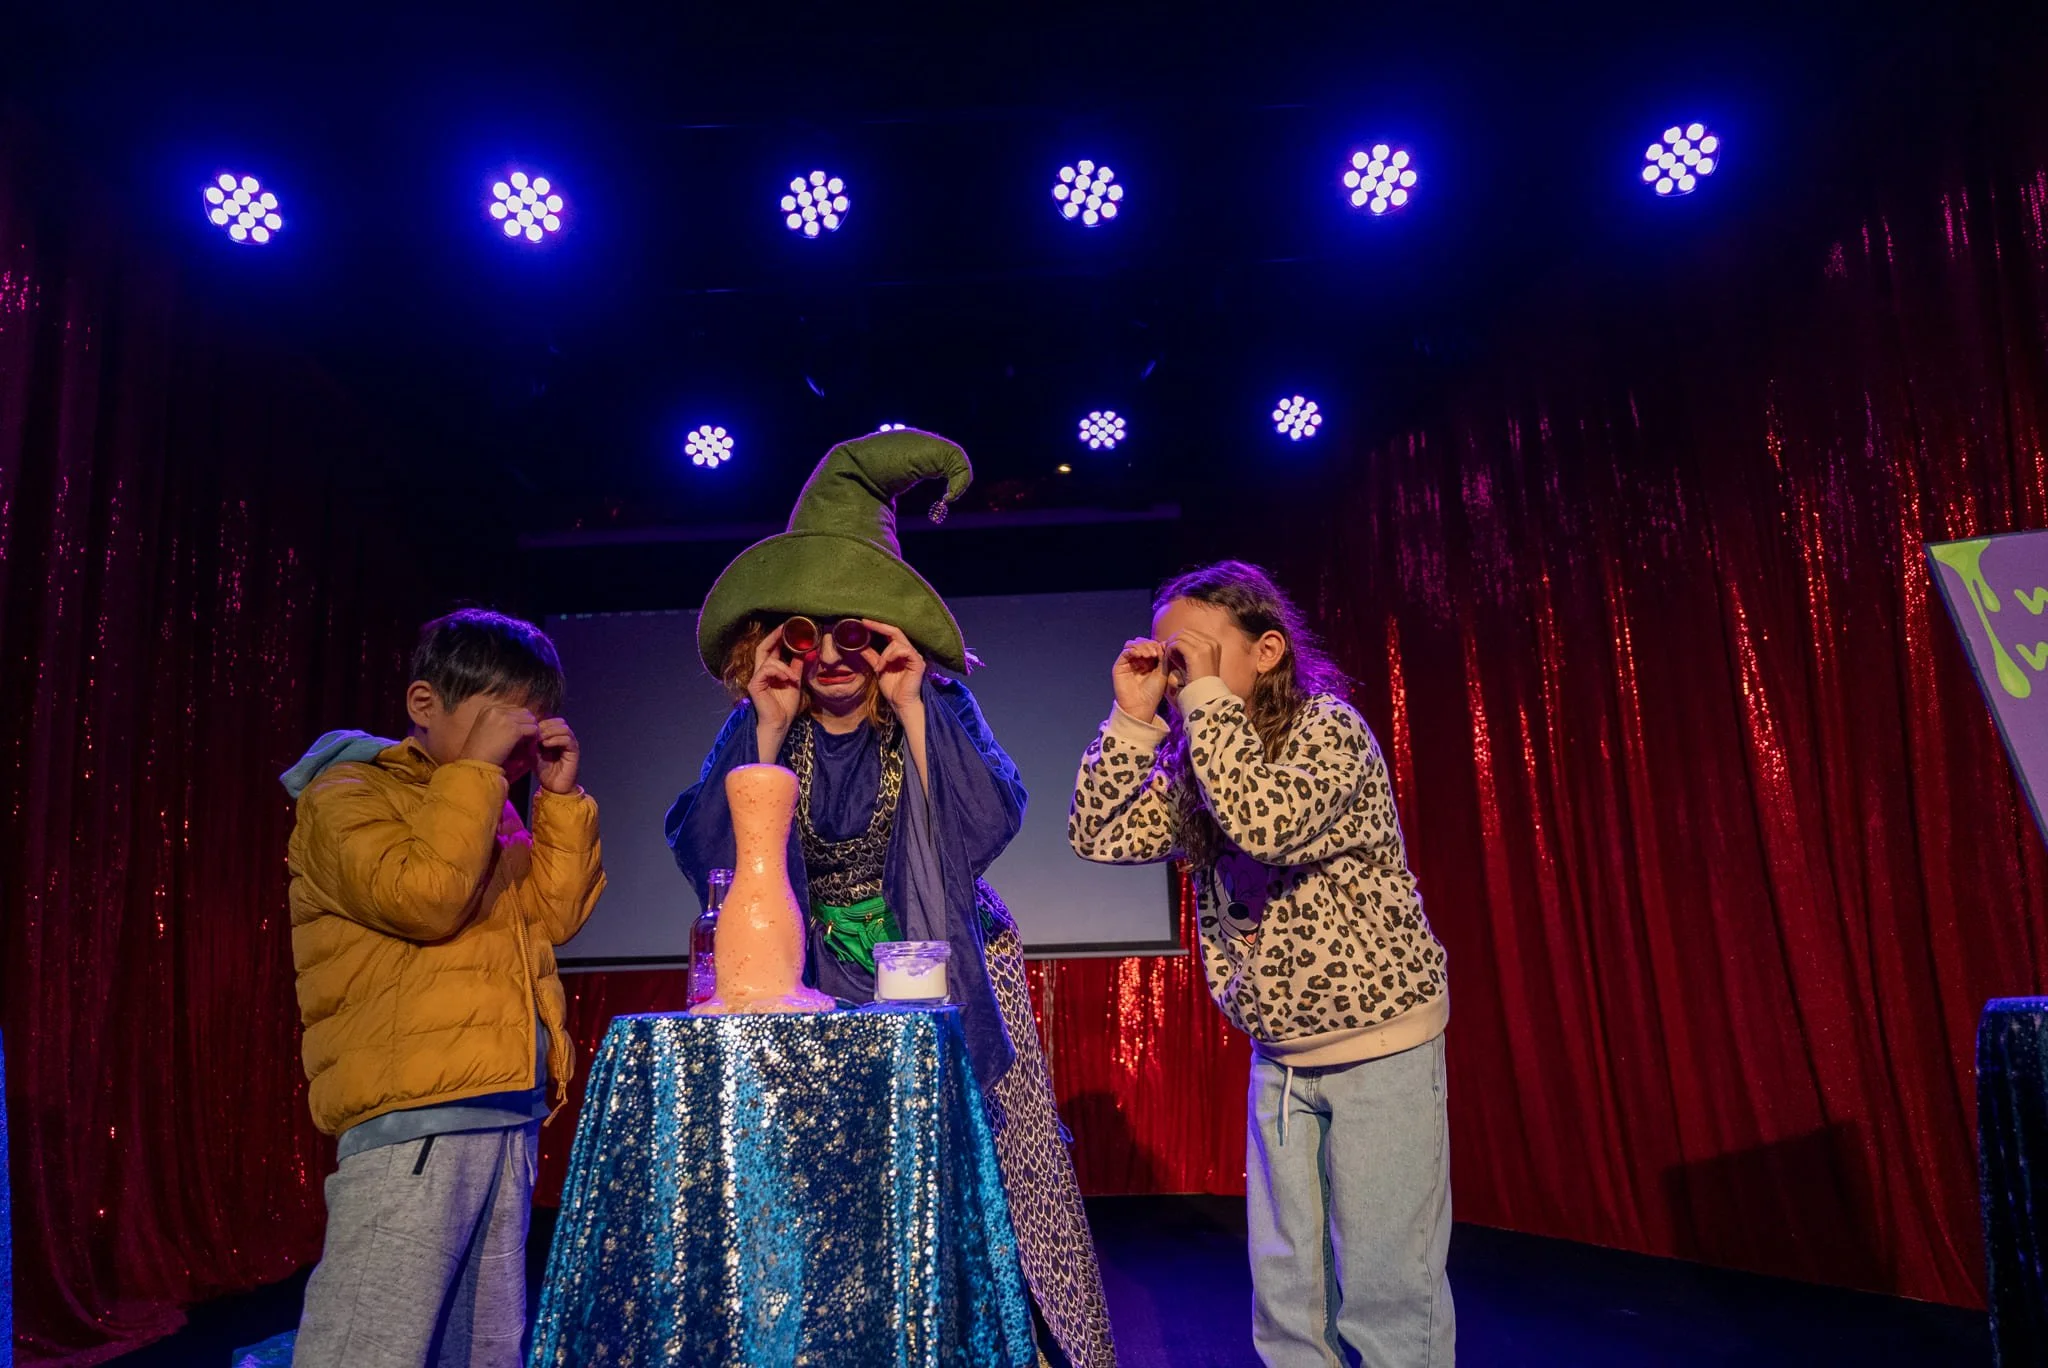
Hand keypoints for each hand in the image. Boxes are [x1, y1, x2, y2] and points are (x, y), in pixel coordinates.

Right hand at [459, 703, 539, 769]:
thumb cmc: (479, 751)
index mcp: (488, 708)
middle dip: (528, 723)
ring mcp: (506, 719)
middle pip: (524, 712)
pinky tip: (530, 746)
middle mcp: (497, 710)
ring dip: (532, 730)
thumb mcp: (485, 728)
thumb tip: (518, 721)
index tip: (520, 731)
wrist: (475, 762)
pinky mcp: (514, 730)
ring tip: (529, 742)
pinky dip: (534, 738)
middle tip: (528, 736)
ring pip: (530, 720)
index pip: (513, 708)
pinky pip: (533, 730)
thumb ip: (499, 722)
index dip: (520, 720)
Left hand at [535, 717, 581, 793]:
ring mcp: (571, 744)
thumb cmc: (545, 772)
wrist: (554, 787)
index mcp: (556, 737)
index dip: (540, 724)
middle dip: (545, 726)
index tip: (530, 732)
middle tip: (535, 735)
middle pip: (559, 721)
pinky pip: (567, 739)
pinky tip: (546, 745)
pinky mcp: (574, 751)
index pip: (550, 721)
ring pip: (564, 728)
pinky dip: (556, 740)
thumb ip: (532, 742)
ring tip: (540, 740)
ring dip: (550, 732)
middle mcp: (565, 738)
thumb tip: (528, 731)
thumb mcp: (534, 754)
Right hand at [747, 624, 804, 740]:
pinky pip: (766, 670)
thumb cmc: (786, 706)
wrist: (780, 723)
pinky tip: (787, 679)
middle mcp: (760, 672)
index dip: (777, 637)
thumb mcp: (794, 682)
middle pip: (762, 648)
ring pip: (769, 660)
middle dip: (774, 637)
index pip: (770, 649)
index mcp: (769, 671)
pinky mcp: (754, 685)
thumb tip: (803, 651)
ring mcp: (756, 678)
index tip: (788, 627)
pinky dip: (779, 672)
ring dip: (784, 666)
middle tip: (785, 628)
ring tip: (793, 677)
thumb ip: (795, 667)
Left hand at [860, 621, 926, 715]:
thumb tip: (859, 645)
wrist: (900, 704)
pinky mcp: (918, 662)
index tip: (863, 621)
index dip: (878, 626)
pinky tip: (886, 665)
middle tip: (865, 623)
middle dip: (879, 626)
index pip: (890, 632)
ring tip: (879, 666)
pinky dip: (892, 655)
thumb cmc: (892, 688)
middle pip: (895, 631)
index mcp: (900, 651)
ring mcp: (915, 656)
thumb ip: (871, 656)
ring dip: (884, 653)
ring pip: (897, 642)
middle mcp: (909, 651)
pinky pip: (904, 650)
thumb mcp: (878, 668)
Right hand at [1113, 638, 1167, 721]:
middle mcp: (1138, 661)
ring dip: (1141, 646)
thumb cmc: (1152, 693)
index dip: (1156, 645)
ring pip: (1132, 645)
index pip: (1151, 645)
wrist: (1141, 707)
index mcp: (1149, 662)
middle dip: (1149, 644)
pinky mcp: (1119, 666)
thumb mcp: (1163, 672)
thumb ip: (1163, 657)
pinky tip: (1140, 656)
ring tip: (1148, 655)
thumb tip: (1165, 642)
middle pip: (1141, 643)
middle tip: (1155, 653)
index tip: (1162, 651)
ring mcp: (1128, 663)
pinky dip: (1133, 650)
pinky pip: (1125, 652)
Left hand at [1167, 628, 1223, 686]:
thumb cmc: (1200, 683)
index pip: (1191, 633)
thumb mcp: (1196, 663)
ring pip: (1180, 636)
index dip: (1179, 639)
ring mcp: (1205, 647)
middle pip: (1185, 632)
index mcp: (1214, 644)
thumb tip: (1169, 642)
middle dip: (1173, 640)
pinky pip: (1177, 644)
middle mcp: (1211, 642)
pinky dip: (1170, 650)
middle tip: (1165, 650)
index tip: (1171, 649)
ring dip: (1170, 644)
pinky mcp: (1196, 653)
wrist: (1206, 696)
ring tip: (1166, 655)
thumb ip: (1186, 651)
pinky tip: (1168, 658)